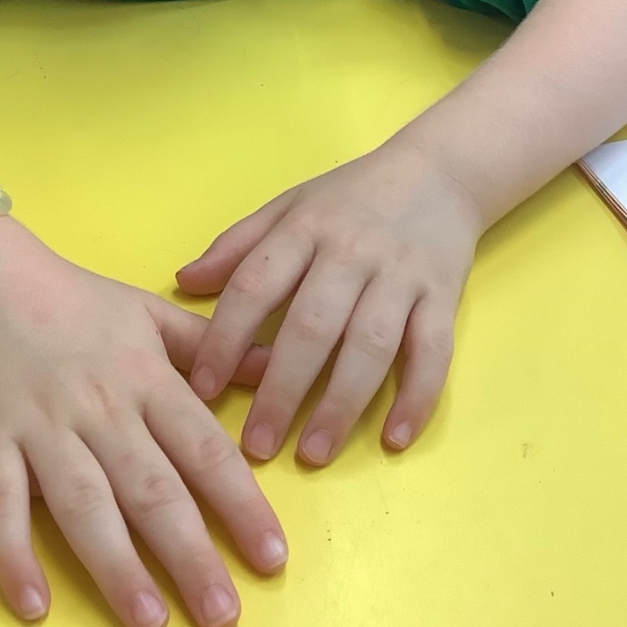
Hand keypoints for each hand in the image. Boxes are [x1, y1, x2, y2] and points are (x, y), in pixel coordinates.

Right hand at [0, 214, 286, 626]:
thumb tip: (273, 367)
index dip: (240, 505)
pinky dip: (13, 555)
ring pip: (83, 503)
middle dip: (189, 556)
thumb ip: (209, 348)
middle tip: (222, 617)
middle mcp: (100, 409)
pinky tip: (33, 606)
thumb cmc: (76, 303)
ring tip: (148, 622)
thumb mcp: (150, 312)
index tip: (271, 558)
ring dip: (116, 565)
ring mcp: (40, 429)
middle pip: (150, 489)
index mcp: (145, 379)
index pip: (203, 450)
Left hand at [177, 145, 482, 465]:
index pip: (255, 285)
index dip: (224, 338)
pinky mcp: (443, 297)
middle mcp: (351, 253)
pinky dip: (416, 396)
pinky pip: (432, 352)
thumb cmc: (352, 196)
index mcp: (304, 229)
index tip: (202, 389)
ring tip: (313, 453)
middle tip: (256, 445)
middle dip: (281, 390)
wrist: (439, 172)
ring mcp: (400, 276)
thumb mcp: (290, 205)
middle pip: (312, 325)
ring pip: (369, 345)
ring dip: (341, 404)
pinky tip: (394, 438)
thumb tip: (183, 282)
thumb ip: (237, 246)